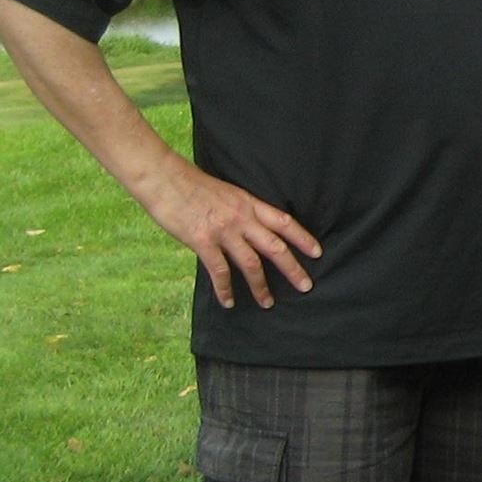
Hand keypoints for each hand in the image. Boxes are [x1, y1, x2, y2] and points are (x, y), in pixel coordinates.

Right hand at [136, 155, 319, 309]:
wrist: (164, 178)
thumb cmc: (191, 184)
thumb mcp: (226, 192)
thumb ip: (240, 211)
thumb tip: (249, 229)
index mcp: (249, 203)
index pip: (284, 222)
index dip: (303, 238)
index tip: (317, 253)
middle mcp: (241, 218)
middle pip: (275, 247)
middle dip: (293, 268)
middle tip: (306, 286)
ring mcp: (223, 230)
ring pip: (251, 263)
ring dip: (261, 286)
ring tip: (268, 303)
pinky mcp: (203, 241)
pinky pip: (220, 271)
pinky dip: (225, 289)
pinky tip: (229, 301)